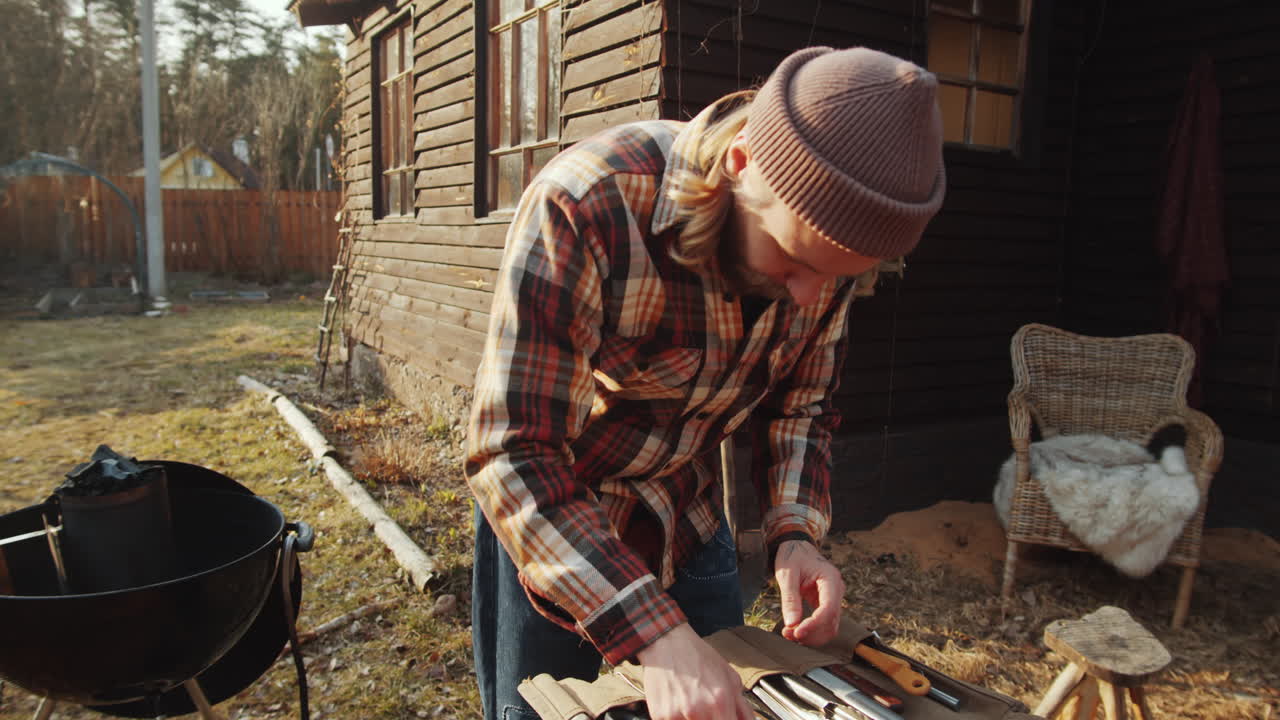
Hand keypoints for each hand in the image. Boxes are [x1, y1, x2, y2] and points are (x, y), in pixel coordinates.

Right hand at [636, 623, 752, 719]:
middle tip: (709, 709)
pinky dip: (679, 717)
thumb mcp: (730, 678)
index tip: (727, 717)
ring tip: (692, 704)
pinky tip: (680, 704)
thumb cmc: (698, 657)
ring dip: (694, 719)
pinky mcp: (660, 716)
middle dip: (713, 719)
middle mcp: (698, 711)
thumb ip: (743, 708)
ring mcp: (676, 715)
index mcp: (720, 702)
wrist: (666, 643)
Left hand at [774, 539, 844, 645]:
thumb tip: (792, 624)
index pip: (829, 609)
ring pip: (829, 627)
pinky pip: (823, 624)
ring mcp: (833, 599)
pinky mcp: (826, 604)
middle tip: (788, 634)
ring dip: (811, 636)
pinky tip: (795, 630)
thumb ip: (790, 599)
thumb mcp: (787, 574)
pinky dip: (811, 631)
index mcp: (830, 579)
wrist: (796, 546)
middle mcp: (836, 590)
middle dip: (811, 633)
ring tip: (789, 633)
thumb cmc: (792, 556)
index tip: (797, 632)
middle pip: (831, 622)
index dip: (814, 625)